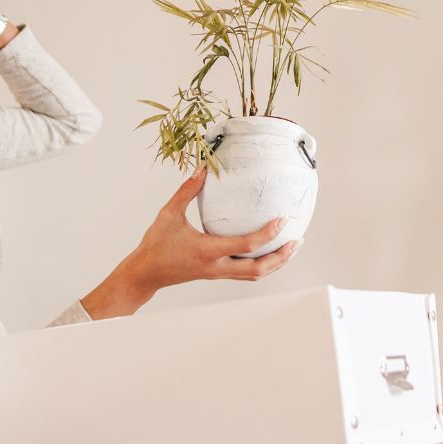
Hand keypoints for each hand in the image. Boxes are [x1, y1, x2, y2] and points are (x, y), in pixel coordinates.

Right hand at [120, 170, 299, 297]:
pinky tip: (269, 250)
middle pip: (259, 270)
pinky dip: (263, 264)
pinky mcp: (217, 274)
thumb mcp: (169, 213)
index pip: (246, 245)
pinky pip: (246, 273)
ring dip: (276, 263)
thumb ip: (187, 190)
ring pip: (255, 275)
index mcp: (208, 250)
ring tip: (291, 246)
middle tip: (297, 240)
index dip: (268, 233)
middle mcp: (217, 266)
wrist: (145, 273)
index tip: (283, 219)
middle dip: (281, 256)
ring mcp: (218, 273)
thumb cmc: (156, 243)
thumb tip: (204, 167)